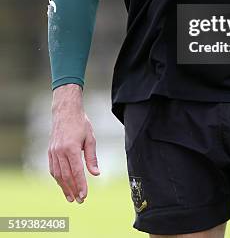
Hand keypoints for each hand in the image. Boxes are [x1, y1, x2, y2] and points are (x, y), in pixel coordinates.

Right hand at [48, 84, 99, 202]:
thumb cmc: (80, 123)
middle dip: (73, 190)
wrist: (65, 111)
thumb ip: (92, 157)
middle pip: (66, 176)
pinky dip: (58, 179)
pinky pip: (53, 169)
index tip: (84, 195)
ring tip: (70, 197)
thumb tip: (96, 174)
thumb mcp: (90, 138)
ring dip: (64, 187)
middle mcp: (60, 152)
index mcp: (71, 148)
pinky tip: (63, 185)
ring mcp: (53, 152)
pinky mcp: (50, 151)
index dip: (81, 185)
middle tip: (79, 201)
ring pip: (58, 175)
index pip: (76, 172)